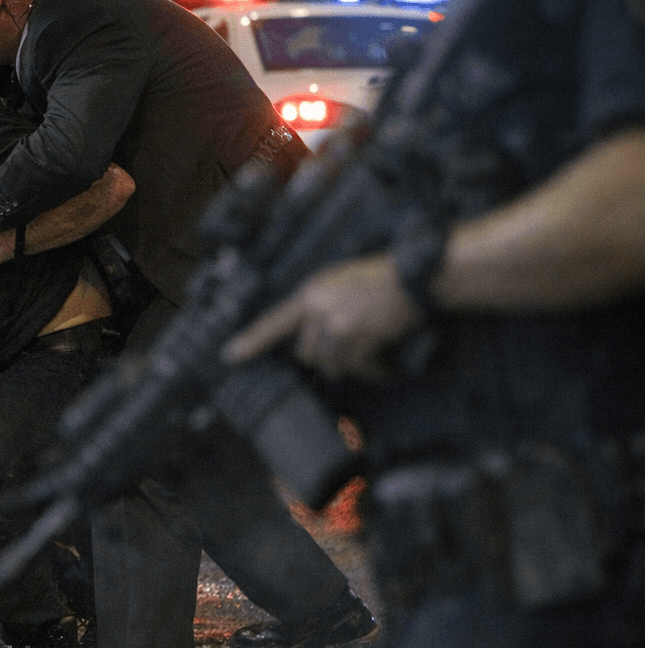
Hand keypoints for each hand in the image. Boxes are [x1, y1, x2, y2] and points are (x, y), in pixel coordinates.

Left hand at [222, 254, 424, 380]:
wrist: (418, 276)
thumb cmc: (386, 280)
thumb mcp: (343, 283)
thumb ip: (323, 306)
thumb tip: (315, 339)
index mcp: (311, 291)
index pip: (273, 321)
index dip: (252, 341)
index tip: (229, 356)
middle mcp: (315, 305)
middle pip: (306, 353)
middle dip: (328, 360)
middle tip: (355, 355)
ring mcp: (332, 320)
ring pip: (331, 364)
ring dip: (353, 368)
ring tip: (376, 358)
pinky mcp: (352, 334)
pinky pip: (355, 367)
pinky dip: (372, 371)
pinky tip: (386, 365)